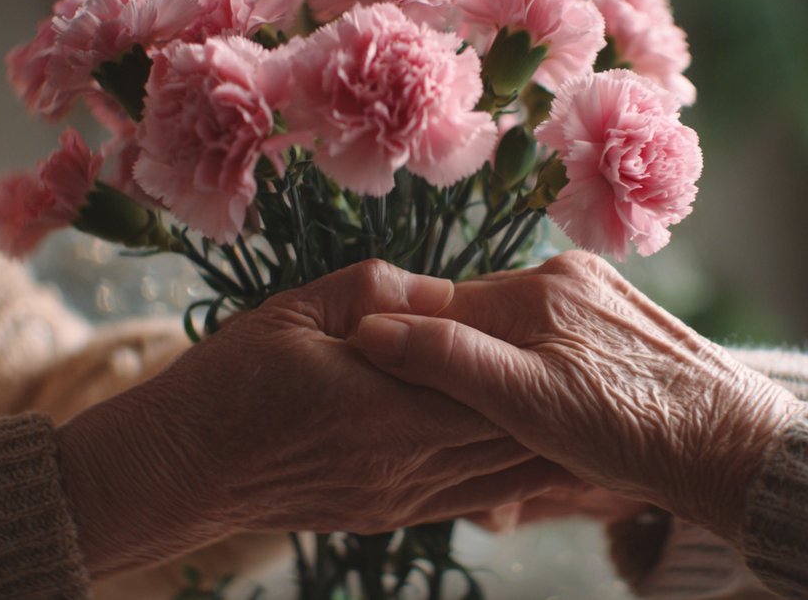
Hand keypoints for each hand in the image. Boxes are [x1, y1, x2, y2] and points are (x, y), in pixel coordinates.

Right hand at [57, 260, 572, 576]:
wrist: (181, 468)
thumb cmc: (229, 380)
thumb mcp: (297, 310)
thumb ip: (378, 294)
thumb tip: (443, 293)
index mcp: (382, 404)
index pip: (486, 377)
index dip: (539, 351)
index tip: (588, 324)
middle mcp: (403, 463)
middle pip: (510, 432)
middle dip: (565, 404)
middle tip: (626, 378)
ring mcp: (399, 497)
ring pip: (502, 473)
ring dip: (553, 447)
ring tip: (609, 422)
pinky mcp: (389, 514)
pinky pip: (472, 498)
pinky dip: (516, 478)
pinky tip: (544, 460)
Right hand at [352, 252, 802, 539]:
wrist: (739, 451)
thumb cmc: (632, 433)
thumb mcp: (526, 403)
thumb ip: (448, 360)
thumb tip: (373, 329)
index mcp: (537, 288)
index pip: (441, 308)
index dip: (412, 355)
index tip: (402, 401)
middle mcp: (567, 275)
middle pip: (478, 316)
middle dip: (457, 368)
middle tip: (456, 429)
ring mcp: (598, 294)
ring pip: (515, 330)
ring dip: (498, 372)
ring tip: (512, 426)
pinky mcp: (621, 319)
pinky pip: (552, 338)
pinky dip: (537, 370)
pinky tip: (554, 408)